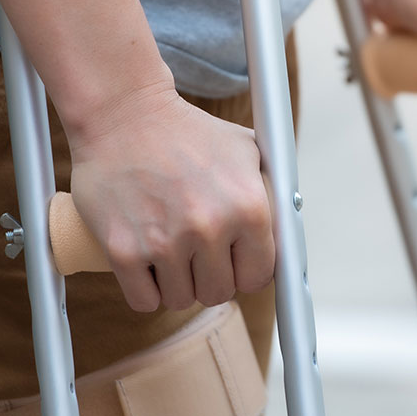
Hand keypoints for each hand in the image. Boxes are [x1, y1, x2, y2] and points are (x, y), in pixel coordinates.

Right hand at [64, 84, 272, 312]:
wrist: (124, 114)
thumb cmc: (188, 132)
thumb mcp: (247, 150)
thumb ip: (274, 192)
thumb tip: (292, 235)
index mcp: (248, 207)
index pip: (258, 277)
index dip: (246, 272)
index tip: (234, 265)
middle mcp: (210, 227)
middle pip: (218, 293)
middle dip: (210, 278)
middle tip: (197, 254)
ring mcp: (164, 241)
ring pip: (181, 299)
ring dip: (176, 284)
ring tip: (170, 251)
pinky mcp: (124, 249)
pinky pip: (143, 301)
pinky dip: (145, 290)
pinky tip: (146, 265)